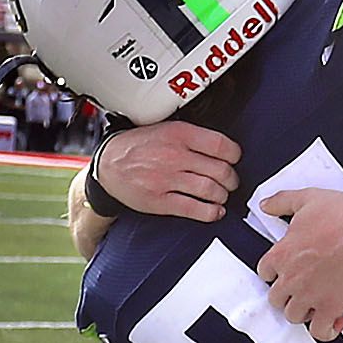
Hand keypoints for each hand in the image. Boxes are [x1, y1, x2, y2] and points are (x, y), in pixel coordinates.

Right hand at [98, 120, 241, 219]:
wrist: (108, 164)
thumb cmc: (140, 147)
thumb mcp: (166, 130)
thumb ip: (194, 138)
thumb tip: (225, 151)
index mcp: (178, 134)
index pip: (221, 146)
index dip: (235, 156)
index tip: (234, 160)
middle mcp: (174, 156)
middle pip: (221, 171)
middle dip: (231, 180)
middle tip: (230, 182)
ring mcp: (167, 179)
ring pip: (211, 191)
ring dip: (222, 196)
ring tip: (220, 195)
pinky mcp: (160, 201)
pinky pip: (195, 209)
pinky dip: (212, 213)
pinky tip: (215, 211)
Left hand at [258, 188, 342, 338]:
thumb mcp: (306, 199)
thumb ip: (281, 202)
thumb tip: (265, 205)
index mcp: (282, 254)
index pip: (264, 273)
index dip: (275, 272)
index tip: (285, 271)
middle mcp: (292, 278)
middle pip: (276, 299)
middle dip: (287, 294)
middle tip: (300, 288)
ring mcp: (311, 295)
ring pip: (294, 316)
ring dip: (303, 311)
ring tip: (315, 304)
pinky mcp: (333, 306)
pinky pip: (320, 331)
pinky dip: (325, 330)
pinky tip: (332, 322)